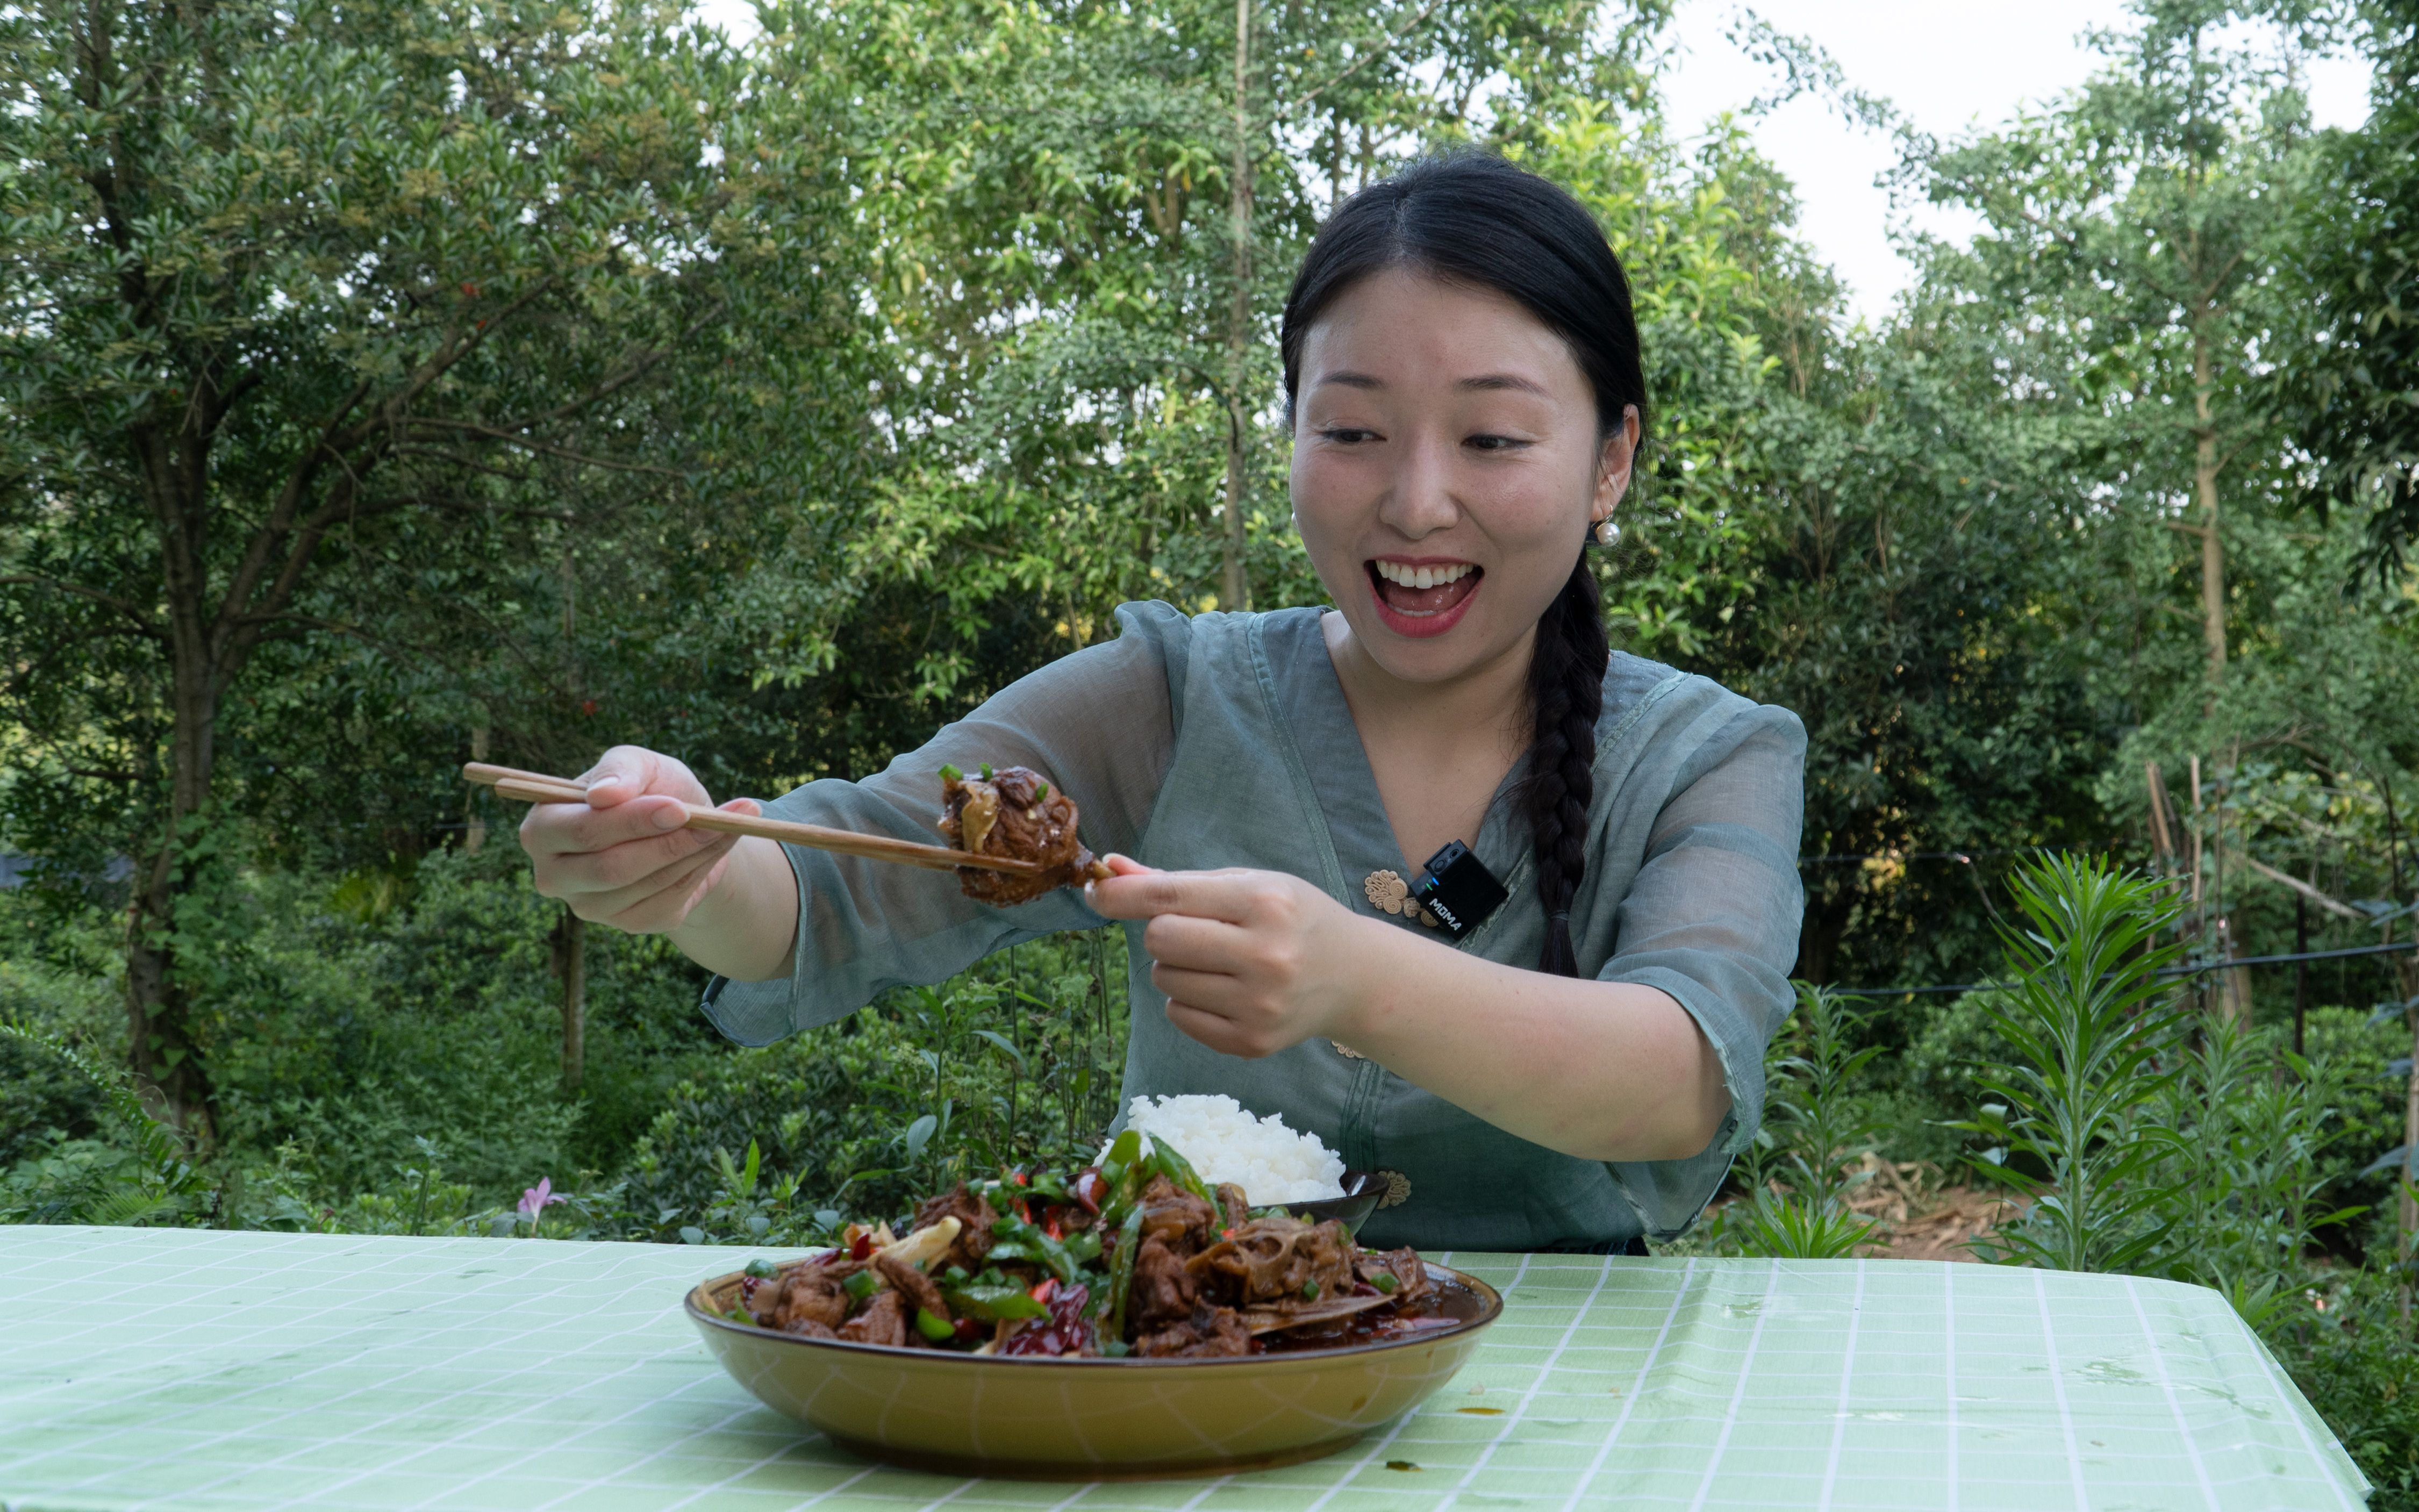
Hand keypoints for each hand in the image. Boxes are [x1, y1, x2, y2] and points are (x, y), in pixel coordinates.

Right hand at [520, 744, 762, 933]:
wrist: (684, 828)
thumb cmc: (650, 789)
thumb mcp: (639, 764)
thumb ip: (621, 770)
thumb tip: (604, 794)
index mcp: (543, 827)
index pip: (583, 831)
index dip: (633, 821)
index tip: (679, 807)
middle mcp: (554, 874)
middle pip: (611, 868)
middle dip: (668, 843)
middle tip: (714, 822)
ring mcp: (587, 905)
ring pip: (645, 885)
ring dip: (692, 854)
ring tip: (723, 826)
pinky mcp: (626, 923)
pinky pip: (666, 901)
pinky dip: (698, 871)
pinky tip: (712, 849)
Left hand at [1084, 858, 1379, 1058]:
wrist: (1353, 976)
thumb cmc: (1293, 918)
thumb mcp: (1248, 884)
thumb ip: (1177, 880)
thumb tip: (1110, 870)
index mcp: (1264, 903)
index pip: (1170, 897)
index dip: (1122, 894)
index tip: (1095, 891)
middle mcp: (1265, 955)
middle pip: (1159, 940)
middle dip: (1162, 932)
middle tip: (1195, 931)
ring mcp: (1259, 1005)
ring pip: (1165, 980)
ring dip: (1177, 967)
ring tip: (1219, 961)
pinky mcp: (1251, 1042)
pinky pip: (1178, 1016)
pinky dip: (1187, 1001)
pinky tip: (1225, 990)